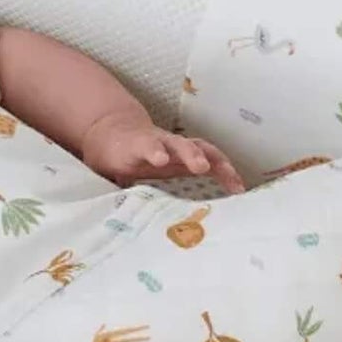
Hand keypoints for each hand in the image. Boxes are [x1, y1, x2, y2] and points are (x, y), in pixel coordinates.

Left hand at [80, 112, 243, 193]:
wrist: (115, 131)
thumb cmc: (108, 155)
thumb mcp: (102, 169)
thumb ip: (108, 184)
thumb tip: (109, 210)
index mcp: (135, 146)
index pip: (145, 145)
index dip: (153, 150)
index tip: (158, 159)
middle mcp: (161, 142)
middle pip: (178, 143)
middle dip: (190, 154)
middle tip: (201, 166)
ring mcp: (177, 147)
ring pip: (200, 148)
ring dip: (217, 163)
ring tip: (234, 183)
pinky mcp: (188, 154)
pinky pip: (211, 159)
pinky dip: (225, 170)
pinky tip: (239, 187)